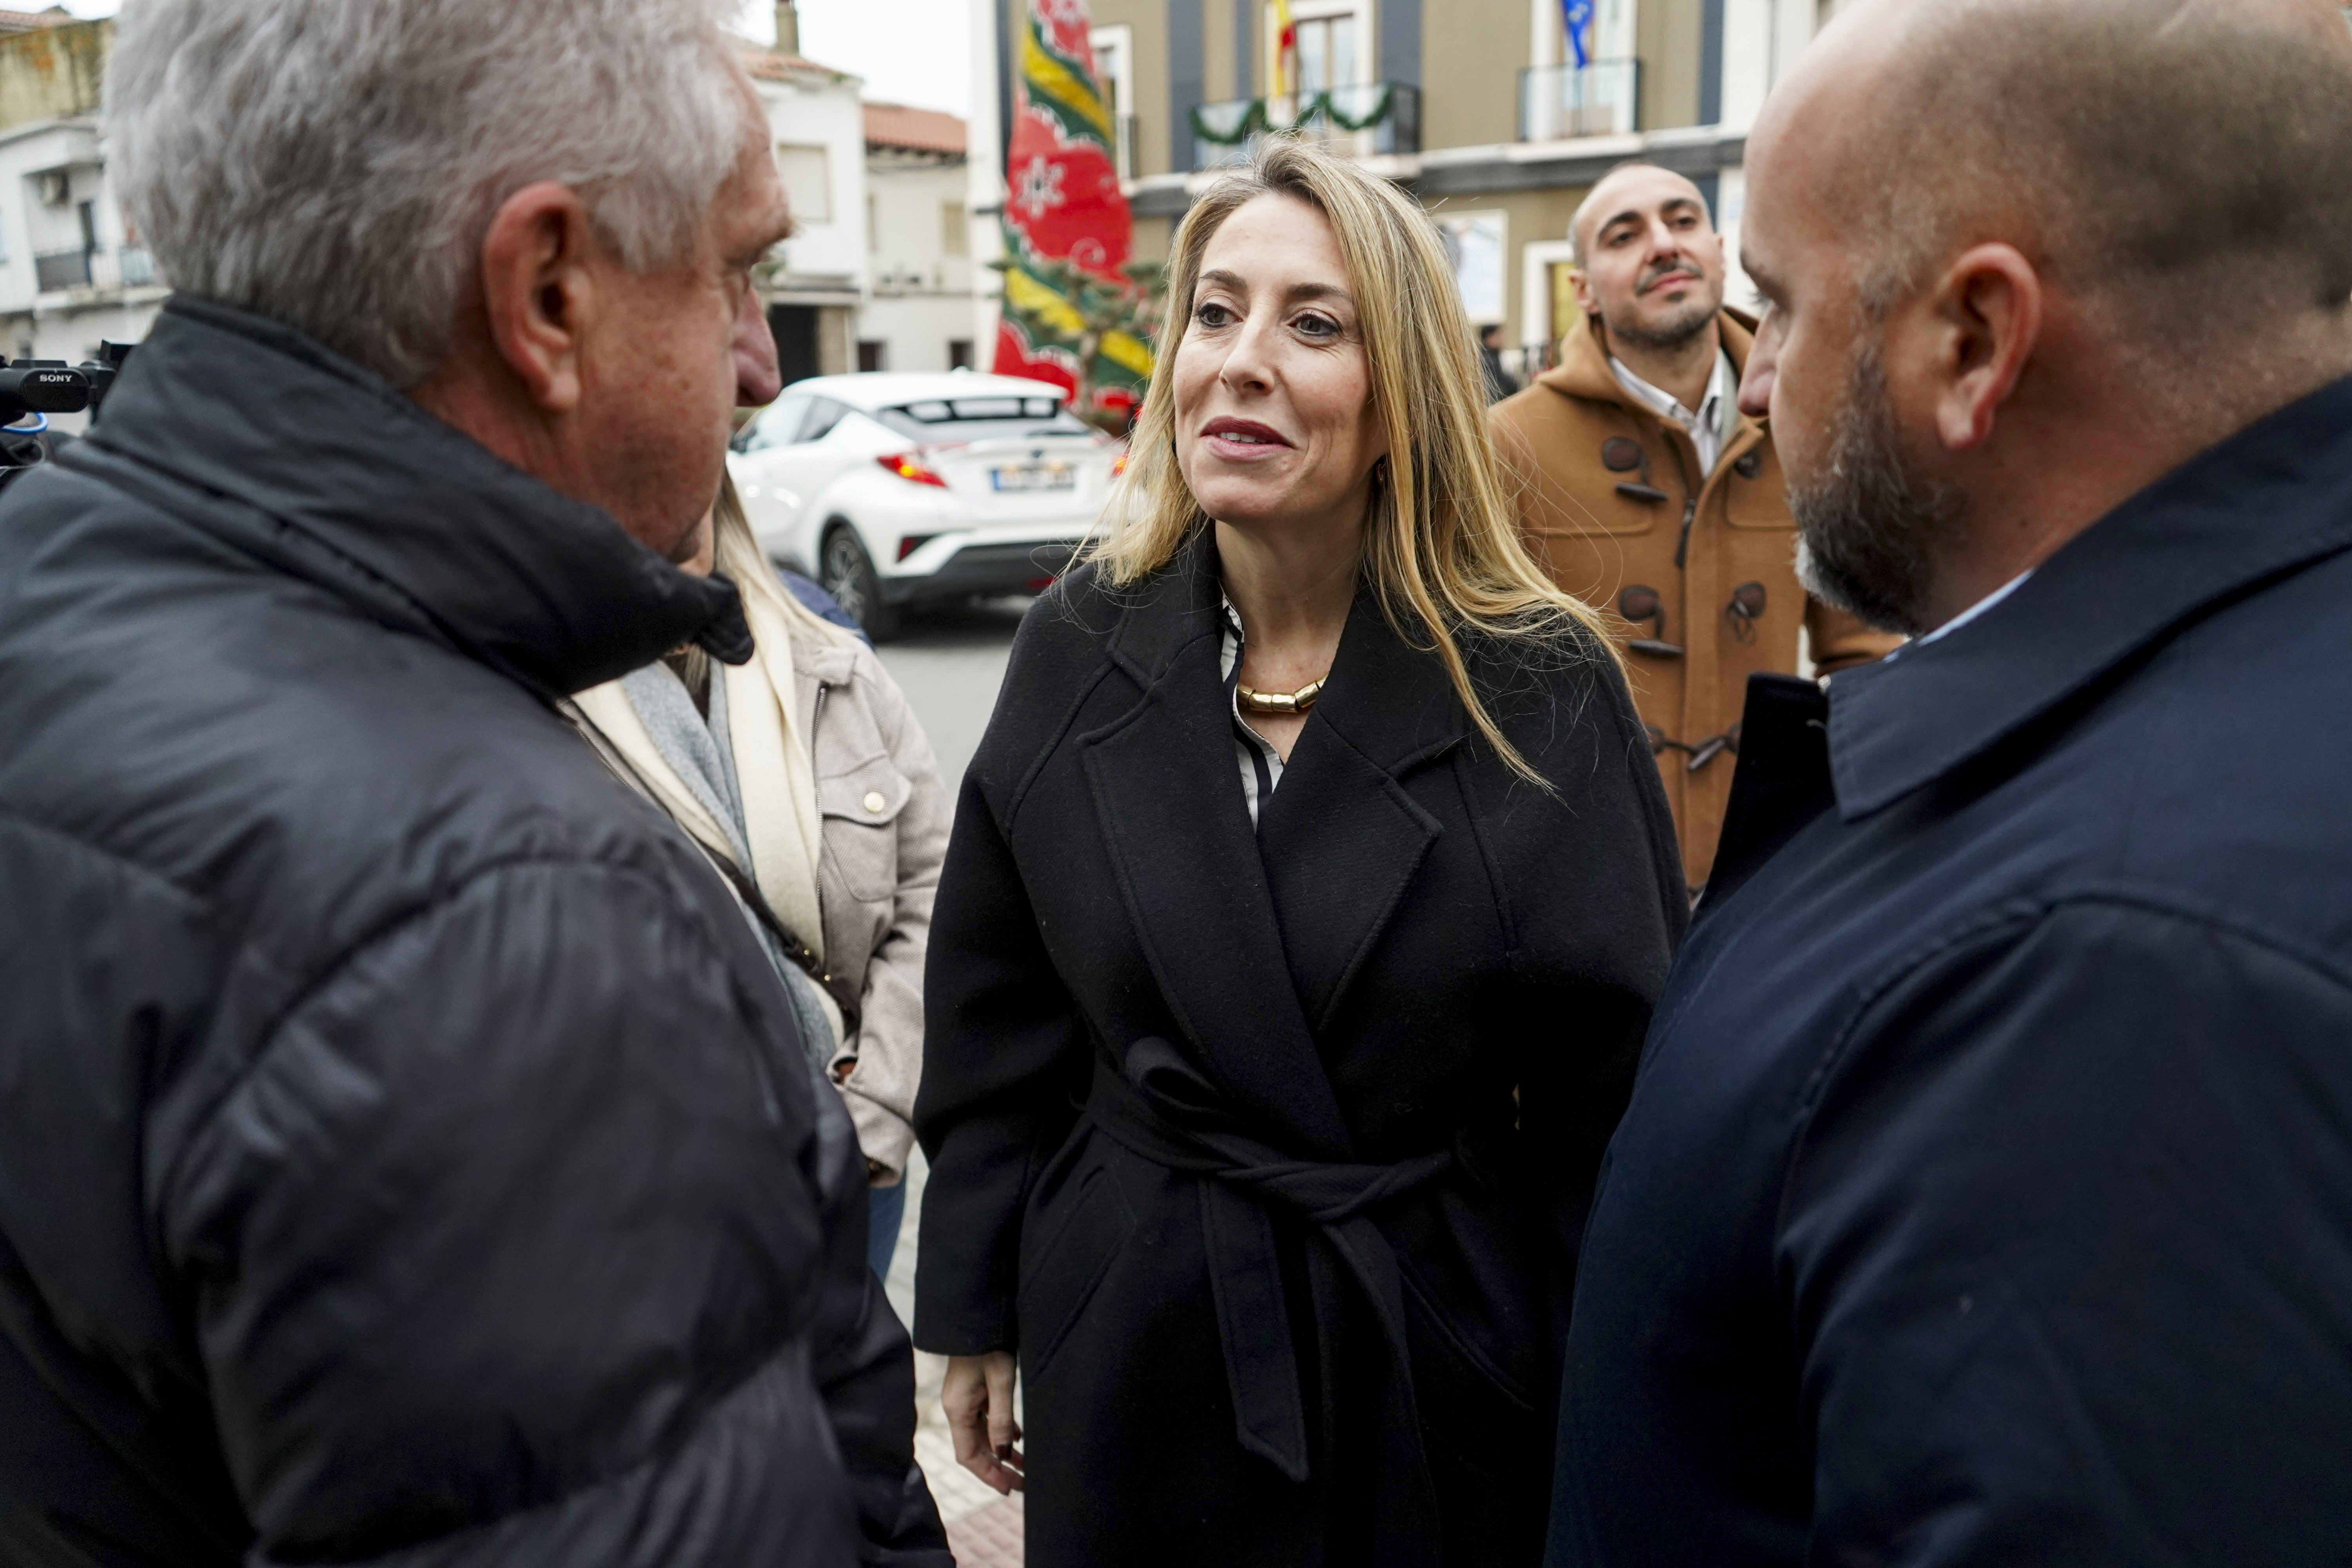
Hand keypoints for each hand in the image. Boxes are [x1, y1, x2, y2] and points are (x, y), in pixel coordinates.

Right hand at [942, 1351, 1022, 1493]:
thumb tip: (1002, 1453)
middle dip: (998, 1467)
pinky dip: (1001, 1430)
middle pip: (976, 1448)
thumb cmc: (989, 1344)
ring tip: (1025, 1466)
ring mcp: (964, 1399)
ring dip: (1001, 1450)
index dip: (988, 1474)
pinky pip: (985, 1418)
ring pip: (983, 1434)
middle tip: (1023, 1483)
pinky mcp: (973, 1390)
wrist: (978, 1315)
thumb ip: (1001, 1418)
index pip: (968, 1455)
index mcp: (958, 1409)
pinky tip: (1017, 1437)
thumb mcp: (1000, 1382)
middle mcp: (958, 1407)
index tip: (1008, 1488)